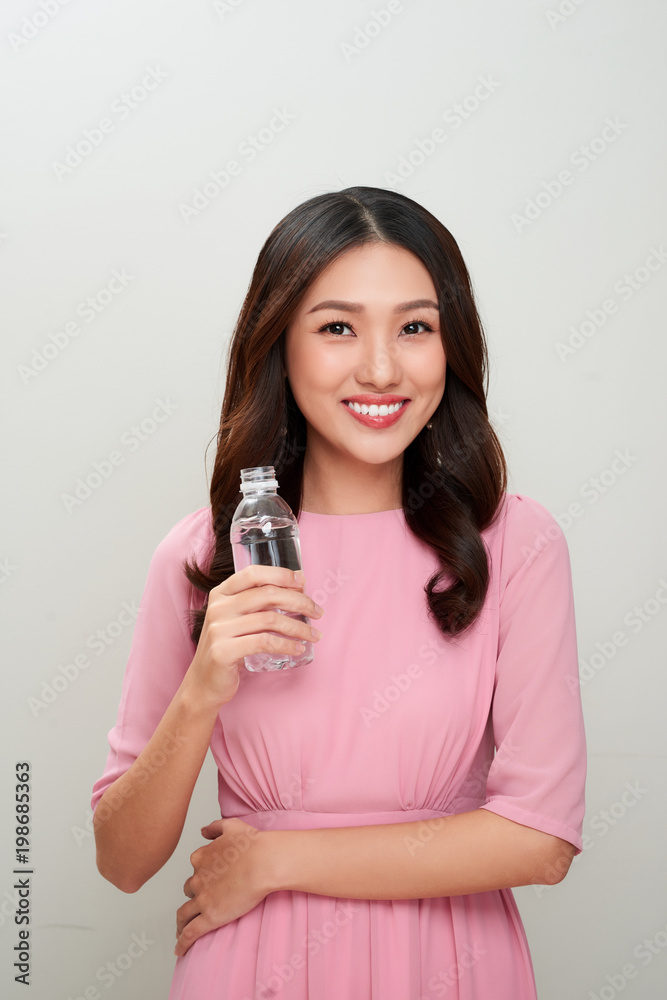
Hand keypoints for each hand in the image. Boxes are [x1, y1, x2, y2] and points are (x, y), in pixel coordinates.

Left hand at [174, 817, 273, 956]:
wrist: (263, 861)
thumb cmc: (252, 844)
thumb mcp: (231, 826)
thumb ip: (214, 827)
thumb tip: (203, 831)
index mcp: (201, 858)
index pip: (194, 870)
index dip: (199, 877)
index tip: (203, 883)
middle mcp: (197, 878)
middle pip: (189, 891)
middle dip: (193, 896)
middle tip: (200, 904)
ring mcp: (202, 899)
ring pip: (184, 914)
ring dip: (181, 922)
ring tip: (181, 930)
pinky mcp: (210, 917)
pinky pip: (190, 933)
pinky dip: (182, 943)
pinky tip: (179, 950)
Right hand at [185, 565, 322, 711]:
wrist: (203, 683)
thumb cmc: (228, 648)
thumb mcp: (238, 619)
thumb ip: (258, 602)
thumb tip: (298, 583)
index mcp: (221, 594)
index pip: (253, 574)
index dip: (281, 575)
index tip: (303, 582)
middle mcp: (218, 607)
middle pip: (267, 595)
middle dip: (299, 601)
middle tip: (317, 612)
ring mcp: (218, 629)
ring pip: (270, 619)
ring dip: (298, 627)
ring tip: (314, 635)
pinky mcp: (223, 651)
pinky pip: (264, 642)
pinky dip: (286, 645)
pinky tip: (298, 649)